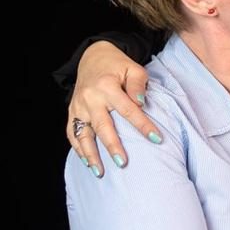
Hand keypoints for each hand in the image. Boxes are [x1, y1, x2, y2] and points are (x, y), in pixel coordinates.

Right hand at [68, 41, 163, 175]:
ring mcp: (78, 106)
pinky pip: (72, 133)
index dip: (143, 125)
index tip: (156, 139)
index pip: (128, 109)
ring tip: (100, 172)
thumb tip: (141, 103)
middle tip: (123, 163)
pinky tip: (87, 163)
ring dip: (91, 154)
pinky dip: (78, 149)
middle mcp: (90, 98)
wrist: (93, 57)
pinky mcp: (72, 112)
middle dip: (112, 146)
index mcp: (107, 86)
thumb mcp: (133, 68)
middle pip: (103, 126)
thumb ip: (138, 85)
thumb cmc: (118, 66)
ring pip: (83, 134)